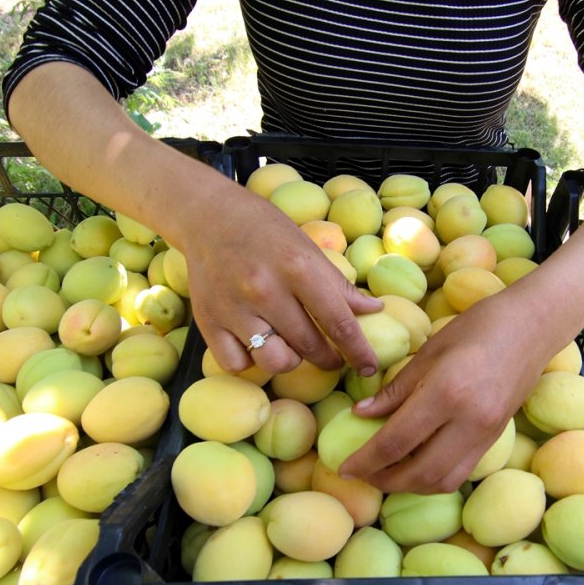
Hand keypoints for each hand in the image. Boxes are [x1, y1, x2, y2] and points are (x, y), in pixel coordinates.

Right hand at [179, 185, 382, 375]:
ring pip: (275, 362)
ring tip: (291, 347)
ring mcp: (234, 308)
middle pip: (309, 347)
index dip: (358, 351)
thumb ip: (338, 285)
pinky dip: (251, 361)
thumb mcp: (307, 249)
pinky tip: (256, 344)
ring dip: (291, 361)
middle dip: (328, 359)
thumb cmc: (266, 231)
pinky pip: (238, 364)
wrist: (209, 216)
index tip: (368, 368)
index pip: (338, 322)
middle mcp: (265, 290)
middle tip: (331, 357)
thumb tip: (374, 310)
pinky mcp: (208, 322)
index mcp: (297, 267)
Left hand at [339, 287, 563, 493]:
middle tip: (361, 474)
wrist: (534, 326)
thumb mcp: (429, 351)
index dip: (365, 460)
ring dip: (409, 486)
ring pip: (442, 481)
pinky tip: (416, 465)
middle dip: (384, 481)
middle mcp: (468, 421)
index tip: (343, 467)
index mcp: (446, 393)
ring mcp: (486, 434)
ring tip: (385, 474)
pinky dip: (433, 477)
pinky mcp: (495, 438)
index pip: (396, 441)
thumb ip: (396, 389)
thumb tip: (361, 416)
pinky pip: (460, 472)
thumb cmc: (478, 327)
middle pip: (418, 472)